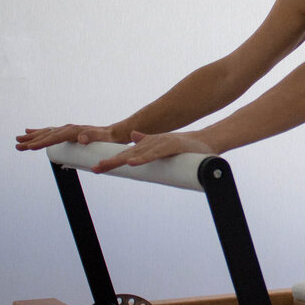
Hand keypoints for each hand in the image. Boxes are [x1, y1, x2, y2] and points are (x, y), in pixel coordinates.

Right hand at [16, 124, 123, 151]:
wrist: (114, 134)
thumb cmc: (109, 139)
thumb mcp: (103, 138)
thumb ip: (92, 136)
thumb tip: (80, 138)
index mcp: (74, 131)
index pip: (55, 137)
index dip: (42, 143)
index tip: (30, 148)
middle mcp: (69, 128)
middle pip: (47, 135)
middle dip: (31, 141)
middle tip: (17, 146)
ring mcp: (68, 129)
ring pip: (46, 133)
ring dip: (32, 137)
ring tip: (18, 140)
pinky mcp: (68, 132)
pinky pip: (51, 132)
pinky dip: (40, 132)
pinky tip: (30, 131)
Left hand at [91, 130, 216, 172]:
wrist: (208, 141)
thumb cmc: (187, 148)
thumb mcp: (163, 145)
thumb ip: (147, 142)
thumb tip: (134, 136)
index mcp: (150, 147)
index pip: (127, 155)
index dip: (112, 161)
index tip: (96, 168)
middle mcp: (153, 144)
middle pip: (128, 154)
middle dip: (111, 162)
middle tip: (95, 169)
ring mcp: (162, 144)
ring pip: (139, 154)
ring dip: (121, 160)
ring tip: (105, 166)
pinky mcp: (172, 146)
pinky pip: (155, 154)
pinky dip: (143, 158)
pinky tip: (132, 162)